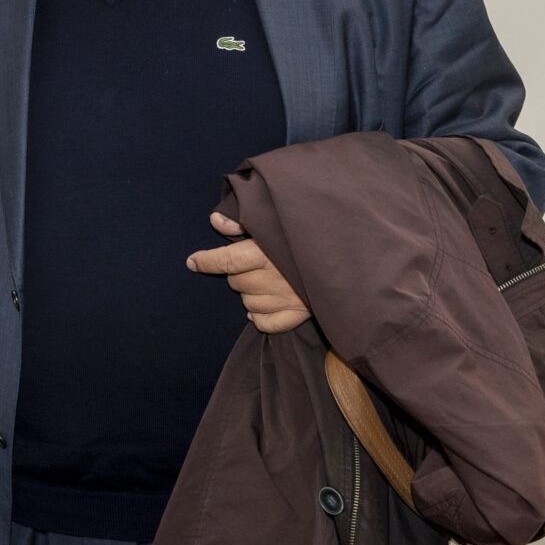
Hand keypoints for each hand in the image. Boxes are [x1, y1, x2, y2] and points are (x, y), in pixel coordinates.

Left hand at [186, 212, 311, 332]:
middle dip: (239, 273)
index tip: (192, 261)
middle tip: (255, 264)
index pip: (225, 260)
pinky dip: (261, 317)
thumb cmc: (309, 235)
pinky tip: (263, 307)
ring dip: (251, 293)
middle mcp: (273, 277)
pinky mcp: (300, 314)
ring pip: (248, 303)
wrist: (353, 257)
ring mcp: (287, 299)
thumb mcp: (275, 223)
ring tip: (267, 281)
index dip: (205, 261)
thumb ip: (243, 223)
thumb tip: (215, 221)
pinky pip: (267, 323)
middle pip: (236, 282)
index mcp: (265, 252)